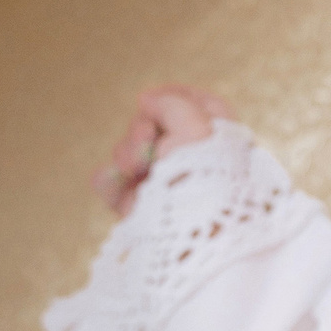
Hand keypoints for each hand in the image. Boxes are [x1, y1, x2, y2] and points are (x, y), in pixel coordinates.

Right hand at [94, 85, 232, 215]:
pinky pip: (111, 182)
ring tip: (139, 170)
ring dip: (127, 154)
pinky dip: (110, 181)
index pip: (197, 104)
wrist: (193, 234)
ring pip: (128, 152)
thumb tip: (148, 98)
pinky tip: (122, 186)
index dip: (170, 95)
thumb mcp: (196, 128)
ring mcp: (164, 184)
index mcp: (219, 140)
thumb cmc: (205, 179)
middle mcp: (192, 160)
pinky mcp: (139, 207)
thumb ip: (173, 104)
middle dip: (141, 128)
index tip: (149, 97)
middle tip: (146, 139)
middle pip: (154, 125)